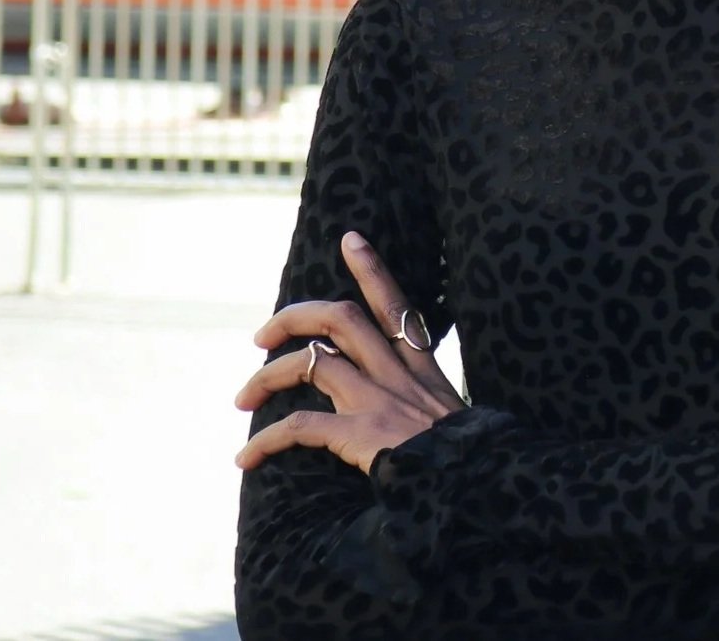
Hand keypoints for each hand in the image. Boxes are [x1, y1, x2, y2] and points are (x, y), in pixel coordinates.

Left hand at [232, 230, 467, 473]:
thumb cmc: (461, 455)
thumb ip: (419, 398)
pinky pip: (299, 425)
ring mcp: (377, 398)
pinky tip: (246, 458)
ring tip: (243, 399)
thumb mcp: (446, 411)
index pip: (394, 304)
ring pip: (311, 364)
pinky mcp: (360, 431)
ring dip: (267, 377)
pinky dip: (265, 440)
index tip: (350, 240)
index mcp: (420, 365)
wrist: (474, 478)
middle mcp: (396, 373)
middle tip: (262, 335)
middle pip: (341, 319)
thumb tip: (396, 400)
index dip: (371, 269)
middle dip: (294, 317)